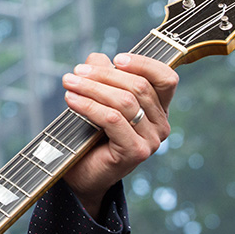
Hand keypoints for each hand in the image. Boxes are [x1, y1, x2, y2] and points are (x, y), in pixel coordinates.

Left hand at [60, 52, 177, 217]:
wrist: (81, 176)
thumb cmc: (89, 137)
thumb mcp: (97, 101)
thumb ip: (101, 78)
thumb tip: (97, 57)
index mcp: (158, 110)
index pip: (166, 79)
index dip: (144, 64)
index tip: (117, 57)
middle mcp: (161, 125)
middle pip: (138, 87)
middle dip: (103, 75)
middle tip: (75, 72)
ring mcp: (151, 141)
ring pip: (124, 101)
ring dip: (92, 88)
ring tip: (68, 83)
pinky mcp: (135, 152)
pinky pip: (113, 120)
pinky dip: (89, 106)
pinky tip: (71, 100)